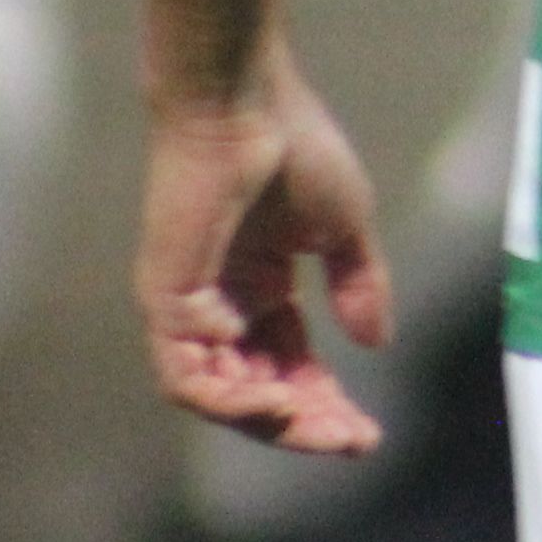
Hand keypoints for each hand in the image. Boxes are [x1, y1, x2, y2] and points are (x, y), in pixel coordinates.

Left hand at [136, 67, 395, 457]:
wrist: (243, 101)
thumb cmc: (292, 144)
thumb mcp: (344, 228)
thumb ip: (358, 285)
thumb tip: (376, 344)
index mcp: (258, 286)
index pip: (291, 366)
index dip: (327, 404)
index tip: (368, 433)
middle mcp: (219, 304)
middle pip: (260, 391)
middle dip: (306, 423)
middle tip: (350, 440)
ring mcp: (189, 307)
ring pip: (221, 397)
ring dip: (270, 421)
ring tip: (317, 425)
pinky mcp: (165, 301)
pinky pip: (187, 378)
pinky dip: (228, 400)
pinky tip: (276, 400)